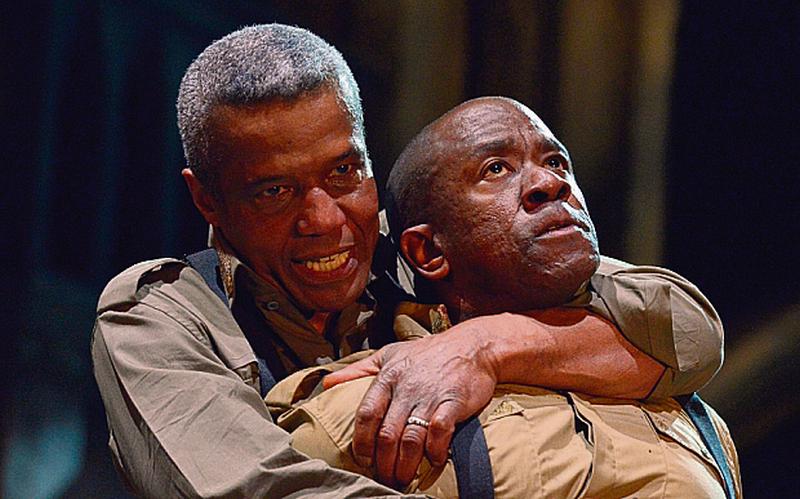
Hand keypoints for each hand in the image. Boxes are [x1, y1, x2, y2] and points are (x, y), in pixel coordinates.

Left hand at [323, 326, 498, 487]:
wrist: (473, 346)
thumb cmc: (428, 353)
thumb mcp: (389, 355)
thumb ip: (357, 370)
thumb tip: (326, 383)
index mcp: (388, 376)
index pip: (367, 414)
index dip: (362, 442)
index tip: (363, 460)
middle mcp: (406, 387)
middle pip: (387, 433)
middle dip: (383, 462)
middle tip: (384, 478)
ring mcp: (430, 395)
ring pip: (411, 438)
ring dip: (405, 465)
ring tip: (403, 480)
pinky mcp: (454, 402)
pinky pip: (440, 431)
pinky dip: (435, 450)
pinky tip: (433, 460)